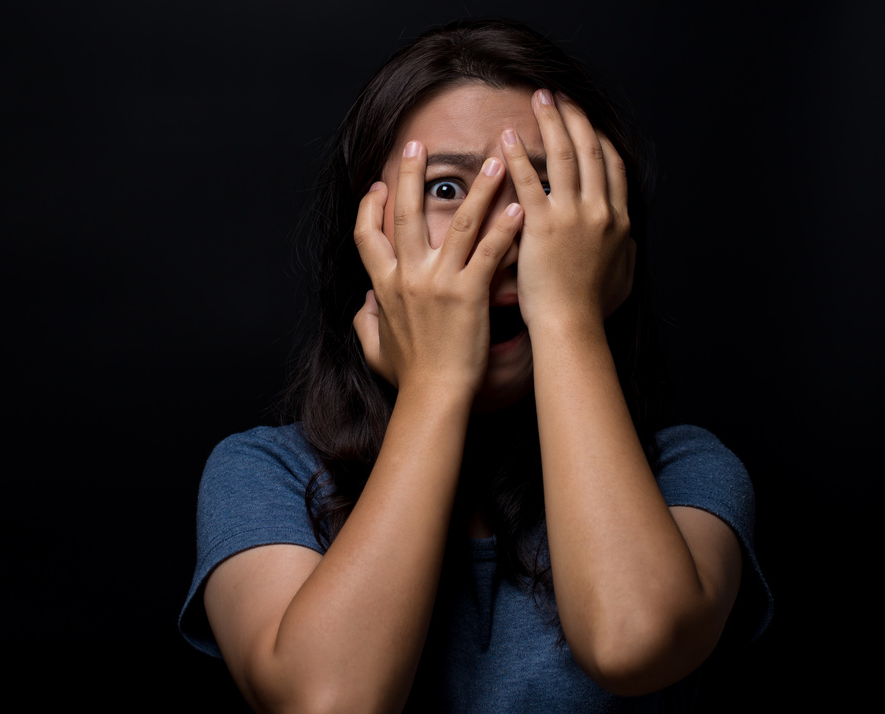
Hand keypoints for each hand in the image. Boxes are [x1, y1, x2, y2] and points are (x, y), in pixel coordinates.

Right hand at [352, 140, 521, 396]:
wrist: (433, 395)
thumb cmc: (409, 376)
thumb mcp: (375, 348)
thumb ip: (365, 322)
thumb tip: (363, 304)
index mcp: (384, 286)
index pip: (366, 235)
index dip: (369, 207)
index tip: (378, 186)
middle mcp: (408, 276)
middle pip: (404, 214)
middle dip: (410, 176)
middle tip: (418, 146)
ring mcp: (438, 282)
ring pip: (457, 223)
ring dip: (477, 188)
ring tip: (494, 160)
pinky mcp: (469, 293)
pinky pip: (488, 251)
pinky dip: (505, 227)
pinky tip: (521, 204)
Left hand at [501, 90, 634, 329]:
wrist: (572, 325)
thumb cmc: (592, 309)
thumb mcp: (622, 276)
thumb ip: (624, 251)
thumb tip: (627, 240)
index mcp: (618, 219)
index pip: (612, 166)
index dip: (598, 138)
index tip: (585, 121)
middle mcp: (600, 210)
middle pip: (590, 150)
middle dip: (575, 118)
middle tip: (558, 96)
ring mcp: (573, 215)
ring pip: (564, 156)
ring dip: (552, 122)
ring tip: (539, 99)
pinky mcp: (543, 224)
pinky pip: (530, 180)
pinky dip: (519, 155)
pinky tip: (508, 136)